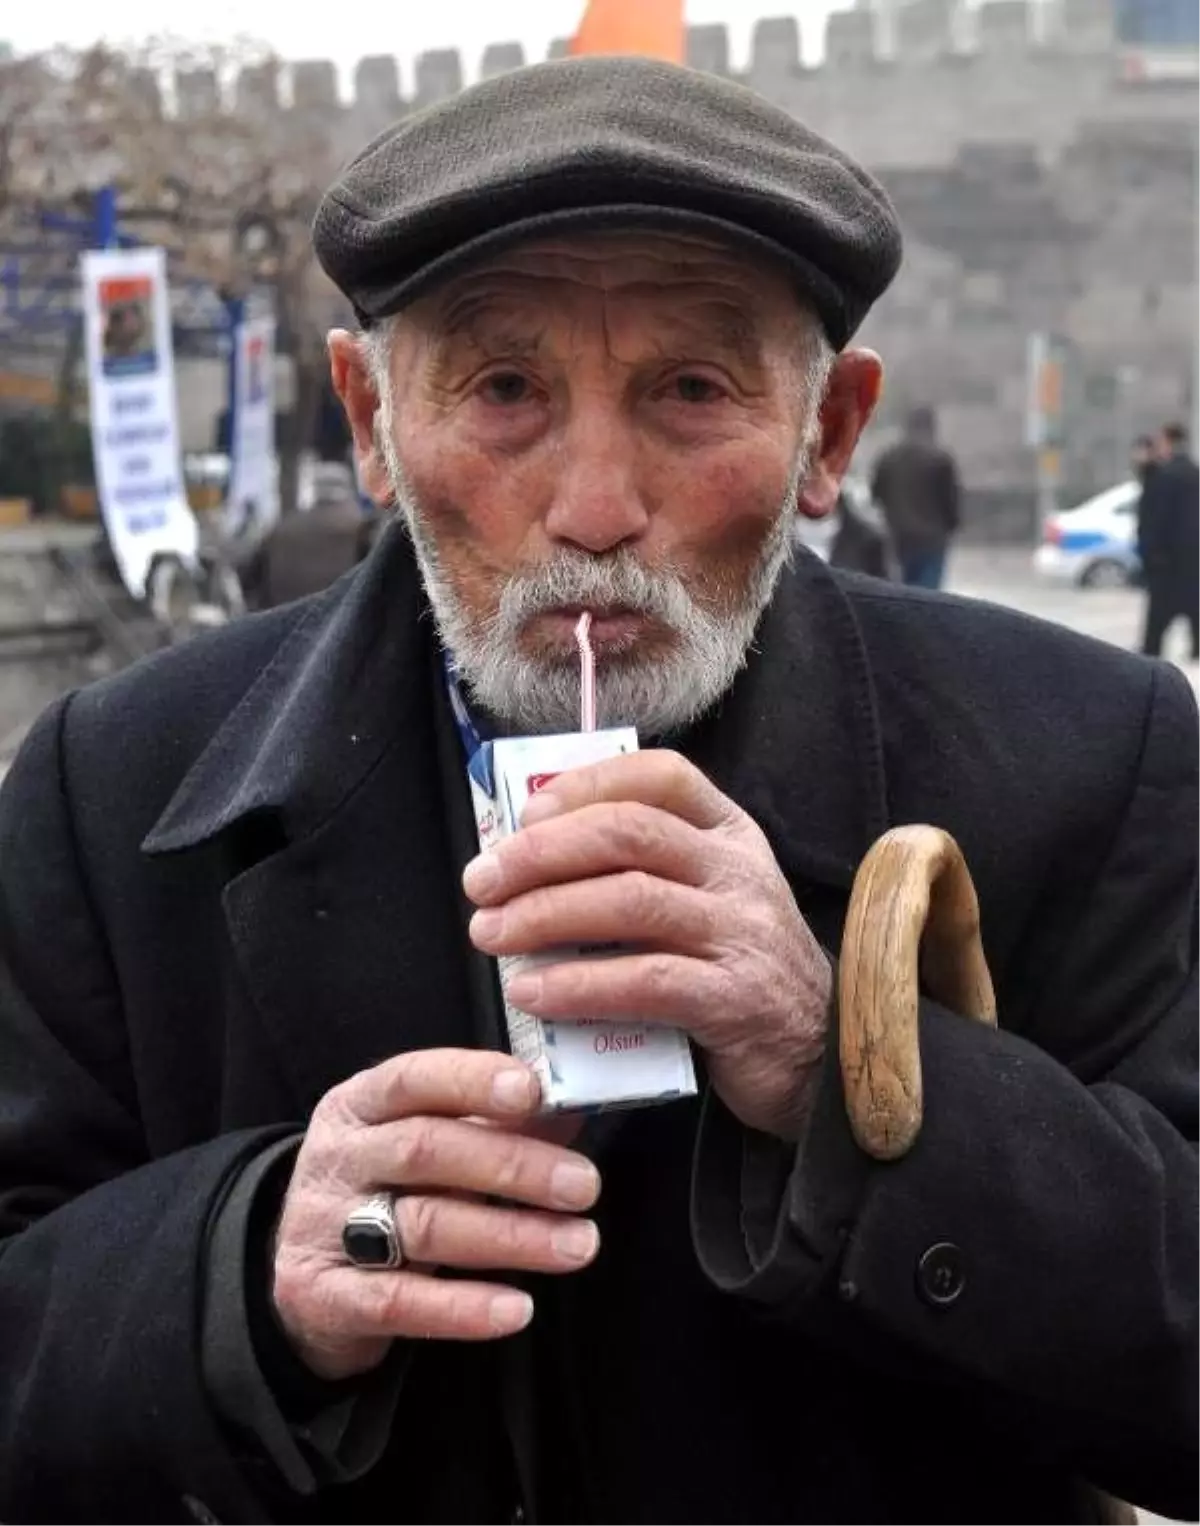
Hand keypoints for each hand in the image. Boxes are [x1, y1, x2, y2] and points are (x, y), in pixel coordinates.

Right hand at [272, 1049, 600, 1380]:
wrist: (304, 1275)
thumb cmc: (389, 1189)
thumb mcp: (427, 1142)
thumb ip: (496, 1122)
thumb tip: (572, 1102)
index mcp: (360, 1104)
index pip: (413, 1078)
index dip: (472, 1081)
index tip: (534, 1092)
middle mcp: (338, 1158)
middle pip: (425, 1150)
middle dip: (513, 1165)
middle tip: (585, 1185)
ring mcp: (322, 1227)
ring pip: (421, 1225)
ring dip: (509, 1236)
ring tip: (578, 1245)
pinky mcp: (322, 1297)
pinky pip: (398, 1302)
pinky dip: (462, 1308)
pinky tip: (518, 1309)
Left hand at [464, 750, 830, 1140]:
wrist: (818, 1054)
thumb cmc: (732, 970)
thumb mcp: (701, 903)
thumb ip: (636, 874)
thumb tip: (526, 862)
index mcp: (728, 835)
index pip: (660, 777)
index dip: (585, 783)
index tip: (524, 813)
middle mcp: (740, 872)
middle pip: (630, 832)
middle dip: (542, 852)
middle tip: (482, 881)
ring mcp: (743, 933)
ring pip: (632, 900)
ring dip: (546, 914)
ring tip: (490, 934)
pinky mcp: (735, 1000)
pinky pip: (646, 980)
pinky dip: (579, 985)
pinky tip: (532, 992)